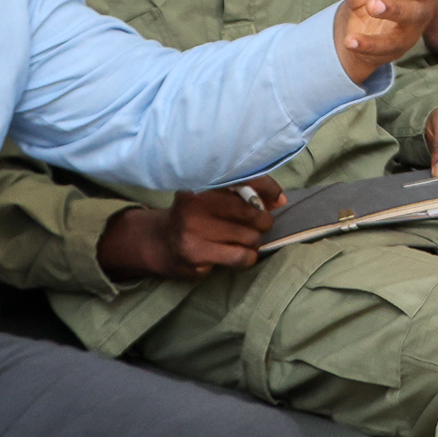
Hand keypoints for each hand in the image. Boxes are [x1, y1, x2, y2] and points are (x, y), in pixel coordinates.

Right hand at [100, 178, 282, 280]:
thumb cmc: (195, 217)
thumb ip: (246, 195)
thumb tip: (280, 200)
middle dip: (263, 222)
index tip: (278, 198)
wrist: (157, 242)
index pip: (245, 178)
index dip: (268, 189)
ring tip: (245, 241)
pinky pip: (240, 256)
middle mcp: (196, 202)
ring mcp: (193, 229)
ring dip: (254, 242)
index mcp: (202, 182)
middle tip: (258, 226)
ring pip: (250, 237)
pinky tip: (240, 255)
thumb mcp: (214, 198)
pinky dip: (247, 258)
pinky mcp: (194, 253)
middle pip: (252, 212)